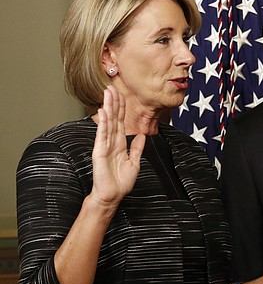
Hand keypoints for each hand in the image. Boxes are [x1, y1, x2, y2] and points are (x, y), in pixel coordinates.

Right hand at [90, 86, 143, 207]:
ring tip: (106, 93)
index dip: (121, 109)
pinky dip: (103, 123)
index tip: (121, 95)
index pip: (120, 122)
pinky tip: (102, 111)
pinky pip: (102, 135)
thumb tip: (141, 136)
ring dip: (107, 107)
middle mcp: (111, 142)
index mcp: (119, 144)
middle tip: (111, 87)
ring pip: (107, 123)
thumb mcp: (134, 163)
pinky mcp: (100, 151)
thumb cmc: (121, 182)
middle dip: (113, 103)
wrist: (113, 195)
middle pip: (113, 118)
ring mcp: (104, 145)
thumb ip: (137, 148)